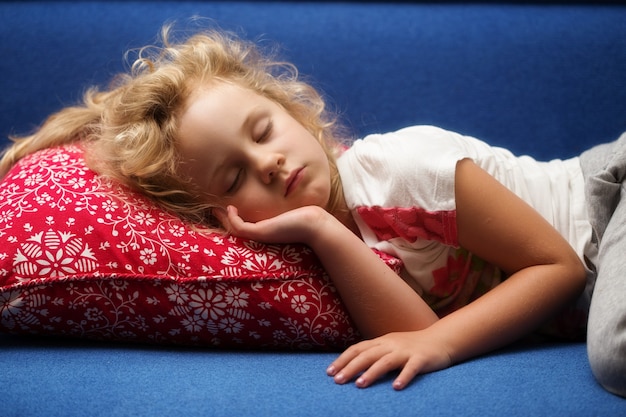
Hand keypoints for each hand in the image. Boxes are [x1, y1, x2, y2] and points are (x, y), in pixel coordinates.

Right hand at [216, 205, 333, 244]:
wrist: (315, 225)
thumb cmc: (306, 216)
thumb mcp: (290, 209)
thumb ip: (283, 206)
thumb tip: (288, 186)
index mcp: (267, 230)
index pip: (246, 226)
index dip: (234, 219)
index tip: (227, 207)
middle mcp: (262, 235)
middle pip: (237, 230)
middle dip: (224, 221)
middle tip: (213, 210)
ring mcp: (260, 235)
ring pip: (235, 230)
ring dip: (224, 220)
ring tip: (216, 209)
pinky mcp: (261, 232)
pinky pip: (239, 227)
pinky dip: (231, 219)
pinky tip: (230, 208)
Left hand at [326, 330, 452, 389]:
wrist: (440, 340)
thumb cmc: (411, 347)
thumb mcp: (390, 347)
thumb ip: (374, 353)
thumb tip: (352, 365)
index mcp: (381, 342)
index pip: (357, 349)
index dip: (343, 359)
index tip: (329, 372)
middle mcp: (391, 345)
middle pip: (367, 355)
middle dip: (350, 367)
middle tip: (337, 380)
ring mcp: (406, 351)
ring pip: (385, 361)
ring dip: (371, 373)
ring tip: (359, 385)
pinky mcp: (421, 359)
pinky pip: (411, 368)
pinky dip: (403, 377)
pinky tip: (396, 388)